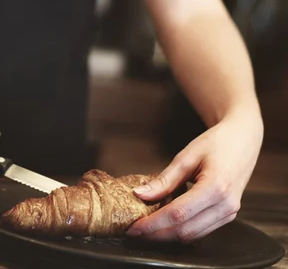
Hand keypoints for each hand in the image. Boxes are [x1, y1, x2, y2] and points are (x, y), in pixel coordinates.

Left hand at [126, 107, 262, 242]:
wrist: (242, 141)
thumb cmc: (215, 143)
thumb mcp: (186, 156)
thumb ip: (164, 179)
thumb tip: (140, 194)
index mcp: (215, 187)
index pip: (178, 214)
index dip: (153, 224)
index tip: (134, 228)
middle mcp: (225, 206)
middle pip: (185, 230)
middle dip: (157, 234)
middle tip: (135, 231)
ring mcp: (229, 213)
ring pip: (193, 235)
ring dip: (168, 235)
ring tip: (146, 228)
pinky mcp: (228, 216)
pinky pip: (201, 230)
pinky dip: (181, 230)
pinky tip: (165, 222)